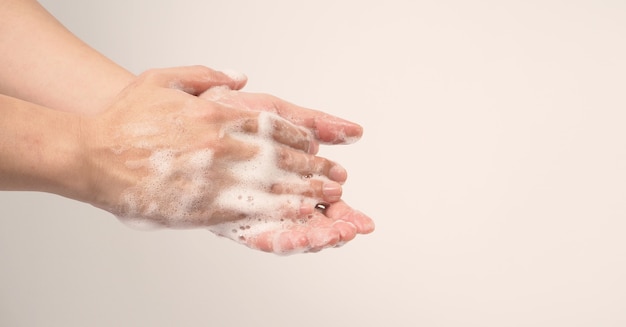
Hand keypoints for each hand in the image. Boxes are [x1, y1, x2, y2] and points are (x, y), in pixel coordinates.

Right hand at [80, 66, 344, 229]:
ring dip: (307, 191)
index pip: (274, 125)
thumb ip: (207, 74)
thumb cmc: (125, 120)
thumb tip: (241, 76)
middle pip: (283, 157)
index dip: (302, 138)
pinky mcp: (202, 206)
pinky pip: (251, 210)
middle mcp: (222, 144)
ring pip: (275, 185)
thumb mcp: (164, 79)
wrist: (91, 155)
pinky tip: (299, 215)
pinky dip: (280, 212)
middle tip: (337, 177)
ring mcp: (214, 177)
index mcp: (216, 113)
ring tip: (329, 197)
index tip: (318, 147)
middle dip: (314, 169)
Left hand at [200, 86, 374, 253]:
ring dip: (312, 239)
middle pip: (309, 224)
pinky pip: (256, 237)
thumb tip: (356, 132)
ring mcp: (250, 207)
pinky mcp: (226, 216)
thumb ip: (316, 124)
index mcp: (287, 176)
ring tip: (332, 238)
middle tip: (352, 233)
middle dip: (333, 232)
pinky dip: (280, 239)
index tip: (364, 224)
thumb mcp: (277, 111)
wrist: (183, 108)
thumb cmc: (226, 108)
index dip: (345, 216)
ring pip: (288, 234)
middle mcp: (270, 197)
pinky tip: (298, 237)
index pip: (322, 204)